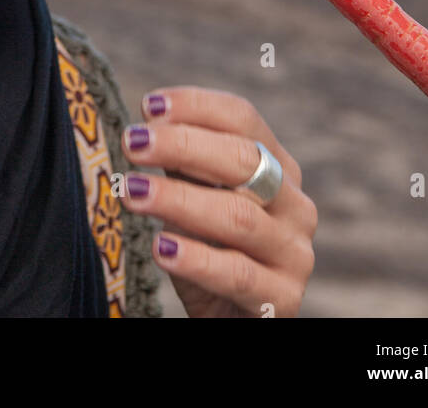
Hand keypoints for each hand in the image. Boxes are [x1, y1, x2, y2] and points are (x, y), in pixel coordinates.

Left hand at [119, 86, 316, 317]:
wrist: (232, 320)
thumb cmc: (211, 250)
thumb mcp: (198, 200)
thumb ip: (185, 166)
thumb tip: (146, 128)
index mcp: (279, 166)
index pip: (243, 119)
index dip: (197, 106)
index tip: (147, 106)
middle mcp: (295, 204)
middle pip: (244, 160)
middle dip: (182, 145)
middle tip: (132, 143)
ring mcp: (294, 253)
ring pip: (238, 216)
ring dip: (178, 200)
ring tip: (131, 192)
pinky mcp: (282, 300)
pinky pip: (237, 274)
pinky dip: (196, 258)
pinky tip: (160, 248)